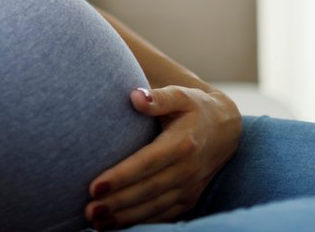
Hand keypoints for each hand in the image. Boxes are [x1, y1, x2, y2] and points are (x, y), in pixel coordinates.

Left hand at [84, 85, 241, 228]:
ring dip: (124, 217)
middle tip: (88, 210)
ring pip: (154, 208)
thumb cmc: (196, 108)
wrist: (226, 129)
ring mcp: (189, 188)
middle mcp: (187, 170)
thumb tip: (135, 96)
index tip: (95, 186)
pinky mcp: (189, 199)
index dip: (121, 176)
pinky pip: (164, 216)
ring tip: (95, 222)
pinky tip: (116, 224)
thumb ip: (159, 97)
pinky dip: (140, 222)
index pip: (147, 163)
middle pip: (147, 191)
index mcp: (182, 144)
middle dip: (116, 203)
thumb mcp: (181, 95)